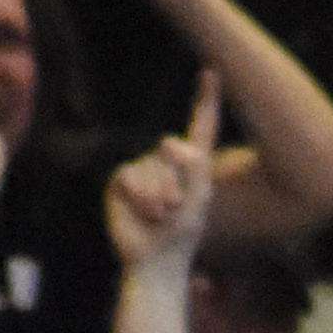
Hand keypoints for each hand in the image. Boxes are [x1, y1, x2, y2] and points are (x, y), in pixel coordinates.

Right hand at [105, 72, 221, 267]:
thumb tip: (168, 143)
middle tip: (176, 209)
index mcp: (193, 162)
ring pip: (148, 165)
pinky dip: (140, 196)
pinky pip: (128, 175)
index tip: (211, 72)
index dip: (206, 99)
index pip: (201, 124)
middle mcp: (166, 160)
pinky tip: (146, 214)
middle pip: (169, 148)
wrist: (157, 260)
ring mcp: (142, 168)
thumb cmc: (183, 233)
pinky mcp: (121, 181)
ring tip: (161, 216)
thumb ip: (193, 165)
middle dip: (175, 181)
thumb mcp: (198, 197)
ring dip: (157, 194)